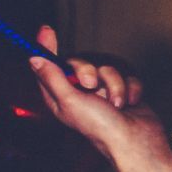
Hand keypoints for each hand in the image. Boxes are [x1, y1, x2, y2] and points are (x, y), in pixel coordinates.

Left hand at [30, 27, 171, 171]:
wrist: (137, 140)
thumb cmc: (102, 128)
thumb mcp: (70, 101)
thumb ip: (52, 77)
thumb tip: (34, 58)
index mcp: (61, 95)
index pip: (49, 65)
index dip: (46, 47)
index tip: (47, 30)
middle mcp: (81, 91)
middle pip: (82, 61)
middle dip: (92, 72)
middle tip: (93, 87)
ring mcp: (103, 90)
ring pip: (108, 66)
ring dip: (116, 84)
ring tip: (117, 104)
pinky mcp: (124, 89)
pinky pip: (128, 74)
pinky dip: (131, 89)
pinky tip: (130, 103)